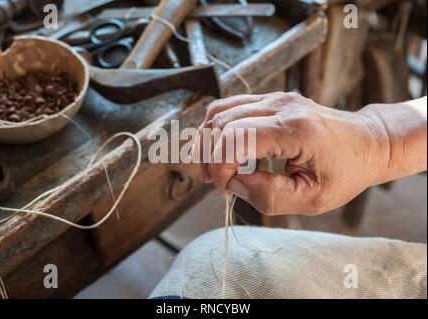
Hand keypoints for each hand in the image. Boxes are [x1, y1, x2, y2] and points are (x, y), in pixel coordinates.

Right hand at [192, 92, 391, 215]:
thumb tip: (235, 184)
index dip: (220, 167)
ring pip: (221, 110)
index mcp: (295, 129)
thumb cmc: (346, 170)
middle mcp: (282, 106)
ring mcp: (276, 98)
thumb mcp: (313, 198)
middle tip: (215, 182)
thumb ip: (269, 196)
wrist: (369, 142)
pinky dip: (218, 129)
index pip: (235, 138)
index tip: (225, 189)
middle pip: (222, 122)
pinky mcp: (273, 99)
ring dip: (208, 140)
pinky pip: (232, 107)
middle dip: (209, 156)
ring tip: (211, 167)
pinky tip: (220, 149)